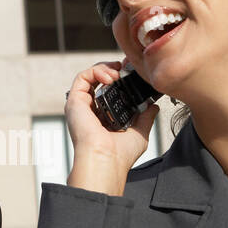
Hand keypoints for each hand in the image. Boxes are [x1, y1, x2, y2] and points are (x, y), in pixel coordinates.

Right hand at [64, 58, 158, 196]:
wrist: (107, 160)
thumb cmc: (120, 155)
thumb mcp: (140, 132)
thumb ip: (145, 117)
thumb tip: (153, 105)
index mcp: (104, 118)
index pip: (111, 91)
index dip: (122, 78)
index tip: (133, 72)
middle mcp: (92, 111)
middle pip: (100, 80)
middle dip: (115, 69)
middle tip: (128, 67)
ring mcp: (82, 106)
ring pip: (90, 76)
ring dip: (106, 68)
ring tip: (118, 73)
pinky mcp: (75, 101)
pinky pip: (82, 77)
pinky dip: (96, 71)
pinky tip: (110, 76)